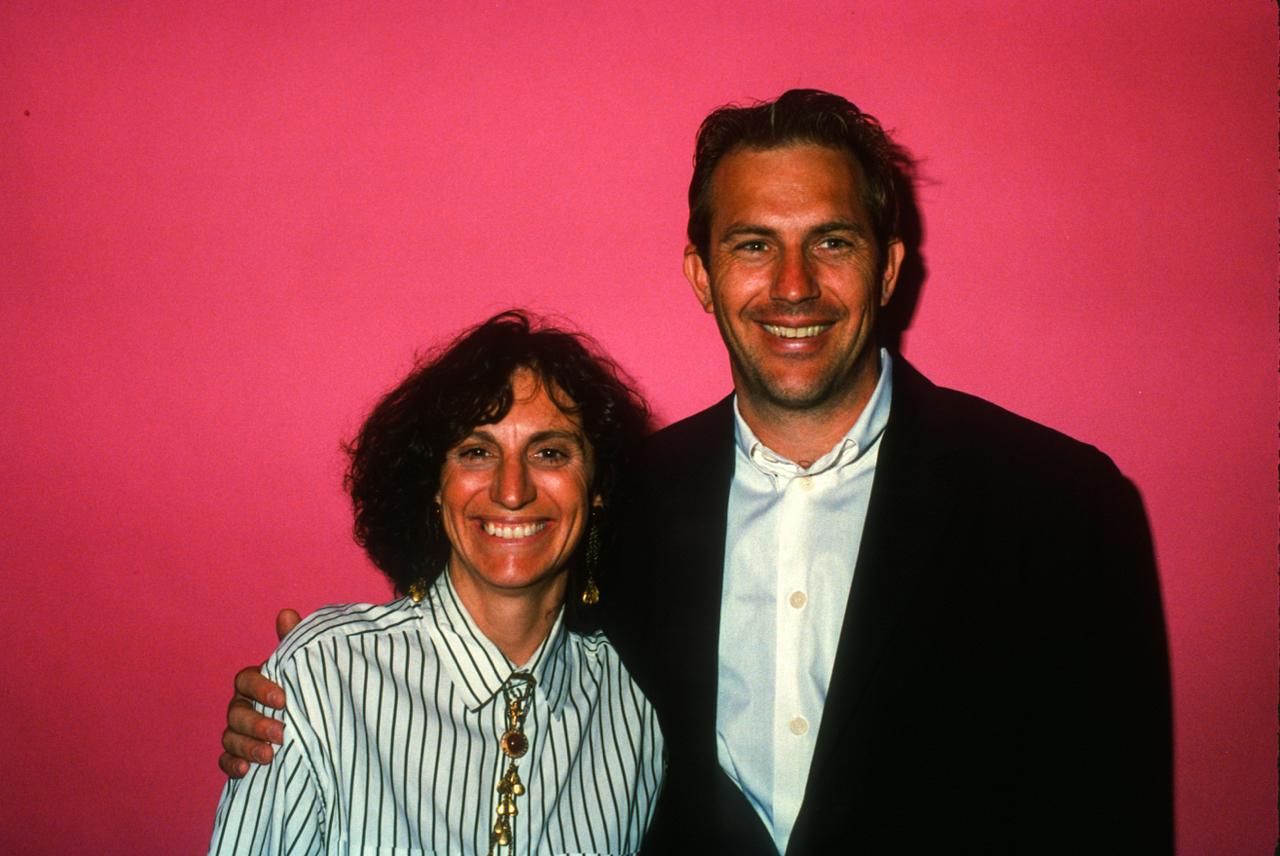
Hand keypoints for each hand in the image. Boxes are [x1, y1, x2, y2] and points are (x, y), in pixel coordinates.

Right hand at [217, 609, 301, 777]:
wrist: (314, 722)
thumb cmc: (303, 687)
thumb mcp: (303, 666)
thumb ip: (294, 642)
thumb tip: (287, 613)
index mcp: (255, 682)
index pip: (245, 681)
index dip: (260, 688)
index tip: (283, 699)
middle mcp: (242, 705)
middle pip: (237, 713)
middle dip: (257, 724)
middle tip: (282, 733)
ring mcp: (238, 731)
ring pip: (230, 738)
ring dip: (247, 747)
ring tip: (270, 756)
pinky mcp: (239, 755)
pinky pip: (226, 760)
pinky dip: (232, 765)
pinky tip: (246, 771)